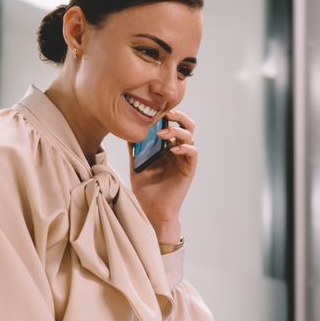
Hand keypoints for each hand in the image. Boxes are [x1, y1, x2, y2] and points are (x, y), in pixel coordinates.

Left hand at [130, 109, 196, 242]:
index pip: (172, 124)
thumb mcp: (136, 165)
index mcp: (166, 147)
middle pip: (186, 125)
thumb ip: (135, 149)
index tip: (154, 110)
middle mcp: (177, 150)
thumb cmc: (145, 190)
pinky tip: (172, 149)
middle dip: (178, 116)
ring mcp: (183, 159)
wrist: (152, 210)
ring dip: (177, 131)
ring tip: (162, 134)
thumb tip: (127, 132)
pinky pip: (192, 152)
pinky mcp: (188, 169)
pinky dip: (184, 147)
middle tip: (166, 114)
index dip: (167, 115)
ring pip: (190, 135)